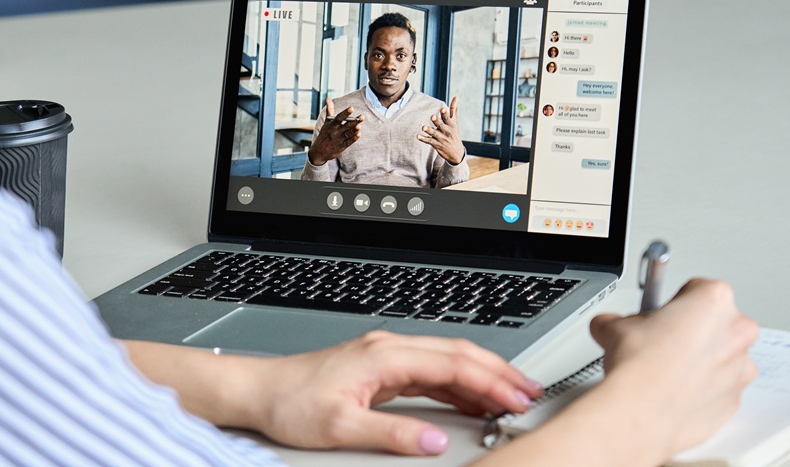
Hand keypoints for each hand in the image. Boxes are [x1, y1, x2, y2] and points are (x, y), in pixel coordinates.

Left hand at [239, 331, 541, 454]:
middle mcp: (389, 349)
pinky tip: (472, 399)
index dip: (490, 380)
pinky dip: (458, 384)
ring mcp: (386, 357)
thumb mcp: (341, 427)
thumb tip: (435, 440)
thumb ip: (392, 433)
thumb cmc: (291, 402)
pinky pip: (431, 372)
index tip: (516, 398)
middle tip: (529, 393)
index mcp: (384, 356)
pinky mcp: (381, 370)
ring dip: (481, 375)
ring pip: (447, 360)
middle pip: (457, 353)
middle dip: (497, 371)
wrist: (261, 390)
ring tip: (511, 396)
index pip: (452, 363)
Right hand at [307, 98, 361, 166]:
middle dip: (354, 121)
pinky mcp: (341, 147)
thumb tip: (328, 99)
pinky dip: (353, 139)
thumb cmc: (324, 134)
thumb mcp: (326, 122)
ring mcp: (338, 140)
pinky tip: (359, 135)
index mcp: (331, 124)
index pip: (339, 117)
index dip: (345, 113)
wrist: (318, 151)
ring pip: (348, 134)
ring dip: (354, 130)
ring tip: (359, 126)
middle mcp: (335, 131)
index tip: (351, 108)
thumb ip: (329, 111)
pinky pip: (348, 142)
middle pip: (345, 125)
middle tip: (362, 116)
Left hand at [417, 96, 465, 164]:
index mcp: (451, 125)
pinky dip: (423, 139)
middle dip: (436, 121)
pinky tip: (418, 136)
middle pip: (440, 125)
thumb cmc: (454, 133)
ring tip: (423, 127)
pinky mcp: (436, 144)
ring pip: (434, 133)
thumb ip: (453, 109)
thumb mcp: (455, 122)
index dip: (445, 114)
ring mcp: (441, 138)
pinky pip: (429, 141)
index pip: (447, 118)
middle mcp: (446, 131)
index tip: (442, 108)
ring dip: (428, 130)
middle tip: (432, 116)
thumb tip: (455, 96)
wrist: (456, 152)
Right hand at [589, 279, 758, 460]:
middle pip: (716, 323)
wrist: (640, 413)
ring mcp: (740, 370)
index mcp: (714, 302)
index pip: (696, 289)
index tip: (661, 314)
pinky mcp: (733, 402)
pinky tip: (672, 392)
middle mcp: (736, 333)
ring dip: (699, 361)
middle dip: (692, 331)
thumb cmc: (640, 367)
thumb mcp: (615, 325)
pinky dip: (700, 390)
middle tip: (660, 342)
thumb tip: (612, 327)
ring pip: (721, 358)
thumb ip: (621, 320)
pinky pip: (719, 389)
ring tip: (665, 370)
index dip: (673, 303)